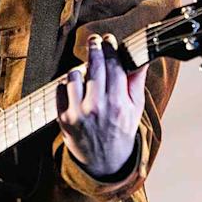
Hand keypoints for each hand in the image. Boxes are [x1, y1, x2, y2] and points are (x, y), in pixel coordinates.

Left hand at [57, 33, 146, 178]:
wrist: (104, 162)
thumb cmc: (121, 131)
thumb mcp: (135, 108)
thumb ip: (136, 81)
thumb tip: (141, 57)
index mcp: (118, 104)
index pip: (114, 66)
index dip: (111, 49)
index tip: (109, 40)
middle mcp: (97, 107)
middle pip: (94, 67)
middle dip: (95, 48)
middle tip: (95, 41)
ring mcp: (77, 113)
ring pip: (74, 75)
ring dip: (80, 69)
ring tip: (86, 72)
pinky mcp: (63, 119)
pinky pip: (60, 89)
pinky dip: (67, 84)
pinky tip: (76, 87)